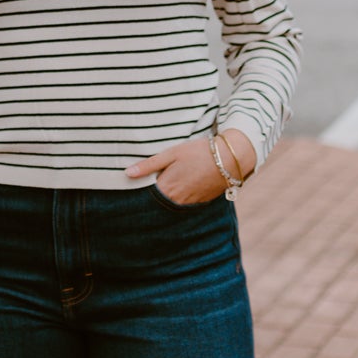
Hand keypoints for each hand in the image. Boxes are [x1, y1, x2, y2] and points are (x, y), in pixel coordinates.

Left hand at [126, 129, 255, 204]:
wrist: (230, 159)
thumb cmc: (198, 152)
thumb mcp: (171, 154)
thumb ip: (149, 165)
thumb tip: (128, 173)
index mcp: (167, 188)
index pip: (145, 197)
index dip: (138, 193)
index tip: (130, 190)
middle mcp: (177, 200)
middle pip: (157, 203)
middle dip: (150, 199)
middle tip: (143, 192)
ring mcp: (190, 203)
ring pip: (171, 205)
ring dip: (165, 199)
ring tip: (163, 189)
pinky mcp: (200, 202)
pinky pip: (184, 204)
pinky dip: (179, 199)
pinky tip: (179, 189)